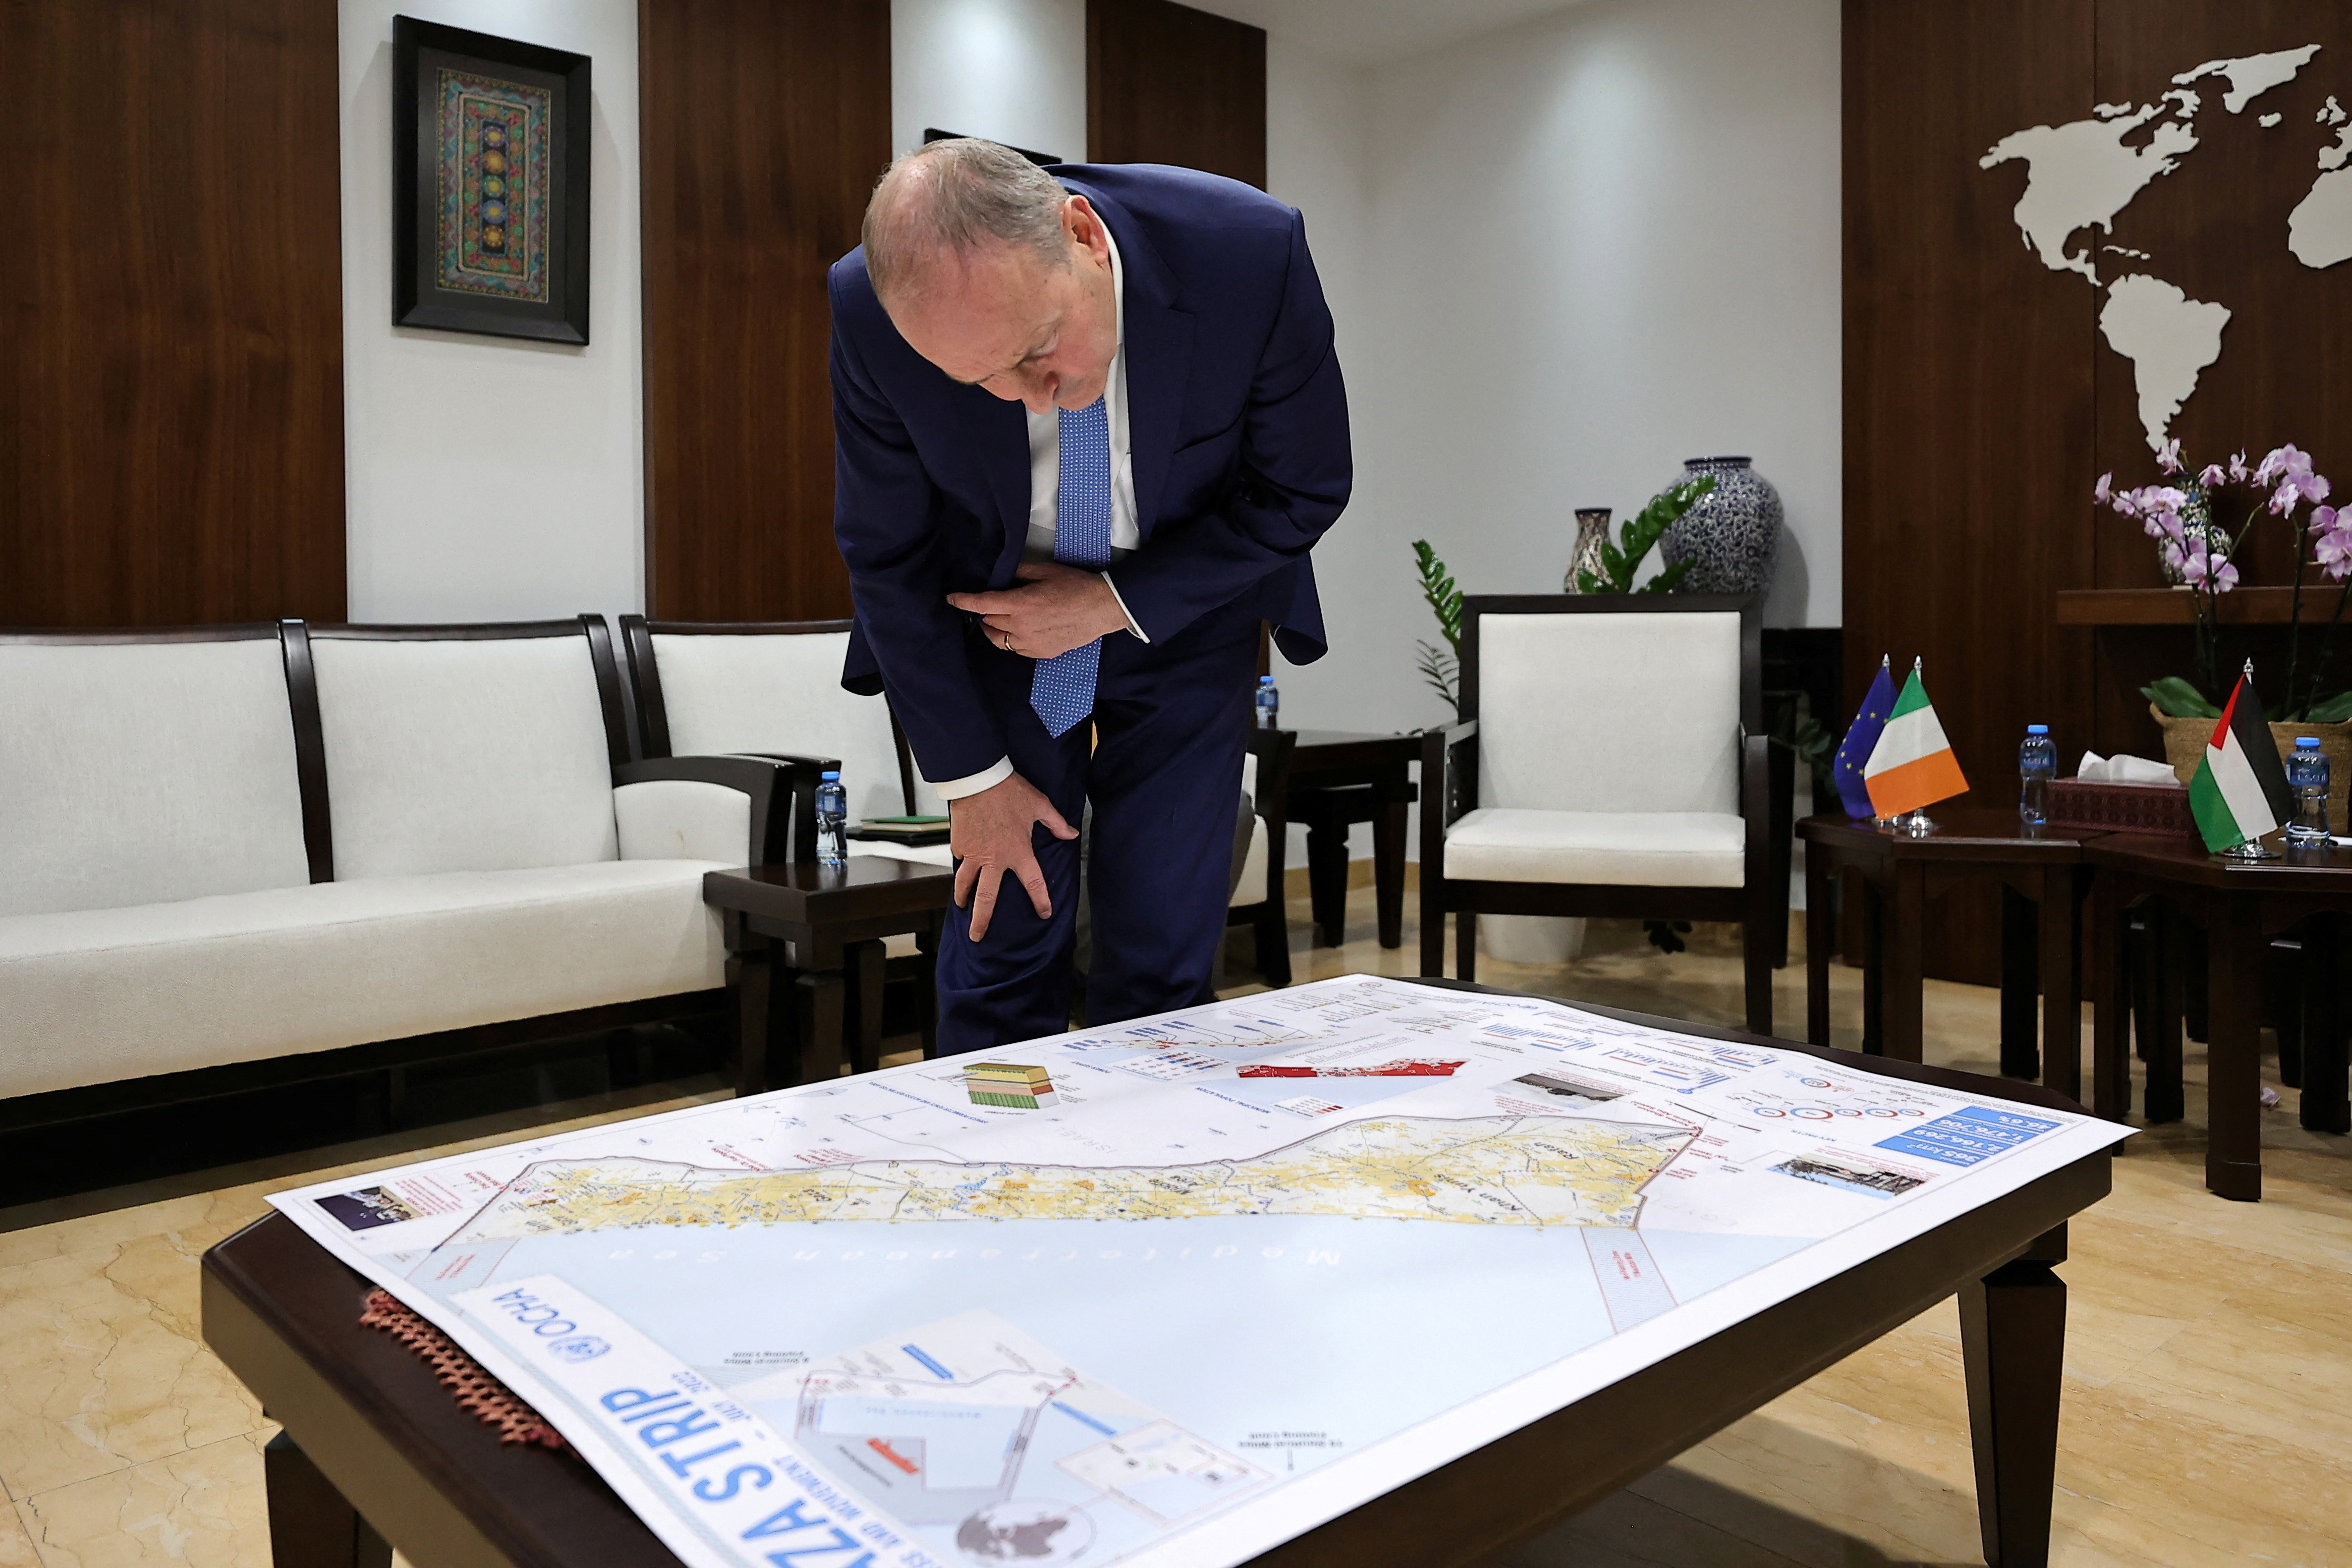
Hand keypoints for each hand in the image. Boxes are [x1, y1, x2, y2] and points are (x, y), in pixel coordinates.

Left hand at [948, 562, 1131, 659]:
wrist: (1103, 608)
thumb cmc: (1075, 585)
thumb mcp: (1045, 570)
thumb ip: (1019, 571)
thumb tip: (1001, 573)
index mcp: (1021, 604)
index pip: (982, 605)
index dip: (963, 601)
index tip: (952, 599)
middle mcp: (1021, 627)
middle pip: (988, 622)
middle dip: (983, 612)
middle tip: (986, 604)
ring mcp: (1031, 643)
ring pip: (999, 640)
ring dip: (993, 628)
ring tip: (997, 619)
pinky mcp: (1042, 653)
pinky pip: (1016, 649)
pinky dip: (1010, 640)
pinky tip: (1018, 630)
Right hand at [950, 771, 1078, 939]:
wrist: (977, 777)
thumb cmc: (1009, 790)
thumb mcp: (1039, 805)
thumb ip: (1056, 824)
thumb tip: (1072, 834)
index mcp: (1018, 852)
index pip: (1033, 883)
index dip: (1040, 900)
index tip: (1044, 913)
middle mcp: (994, 859)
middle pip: (986, 898)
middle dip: (982, 920)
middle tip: (978, 937)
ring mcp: (973, 853)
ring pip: (965, 883)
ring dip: (963, 898)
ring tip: (962, 909)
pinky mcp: (959, 843)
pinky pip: (959, 859)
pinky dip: (961, 865)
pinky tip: (962, 868)